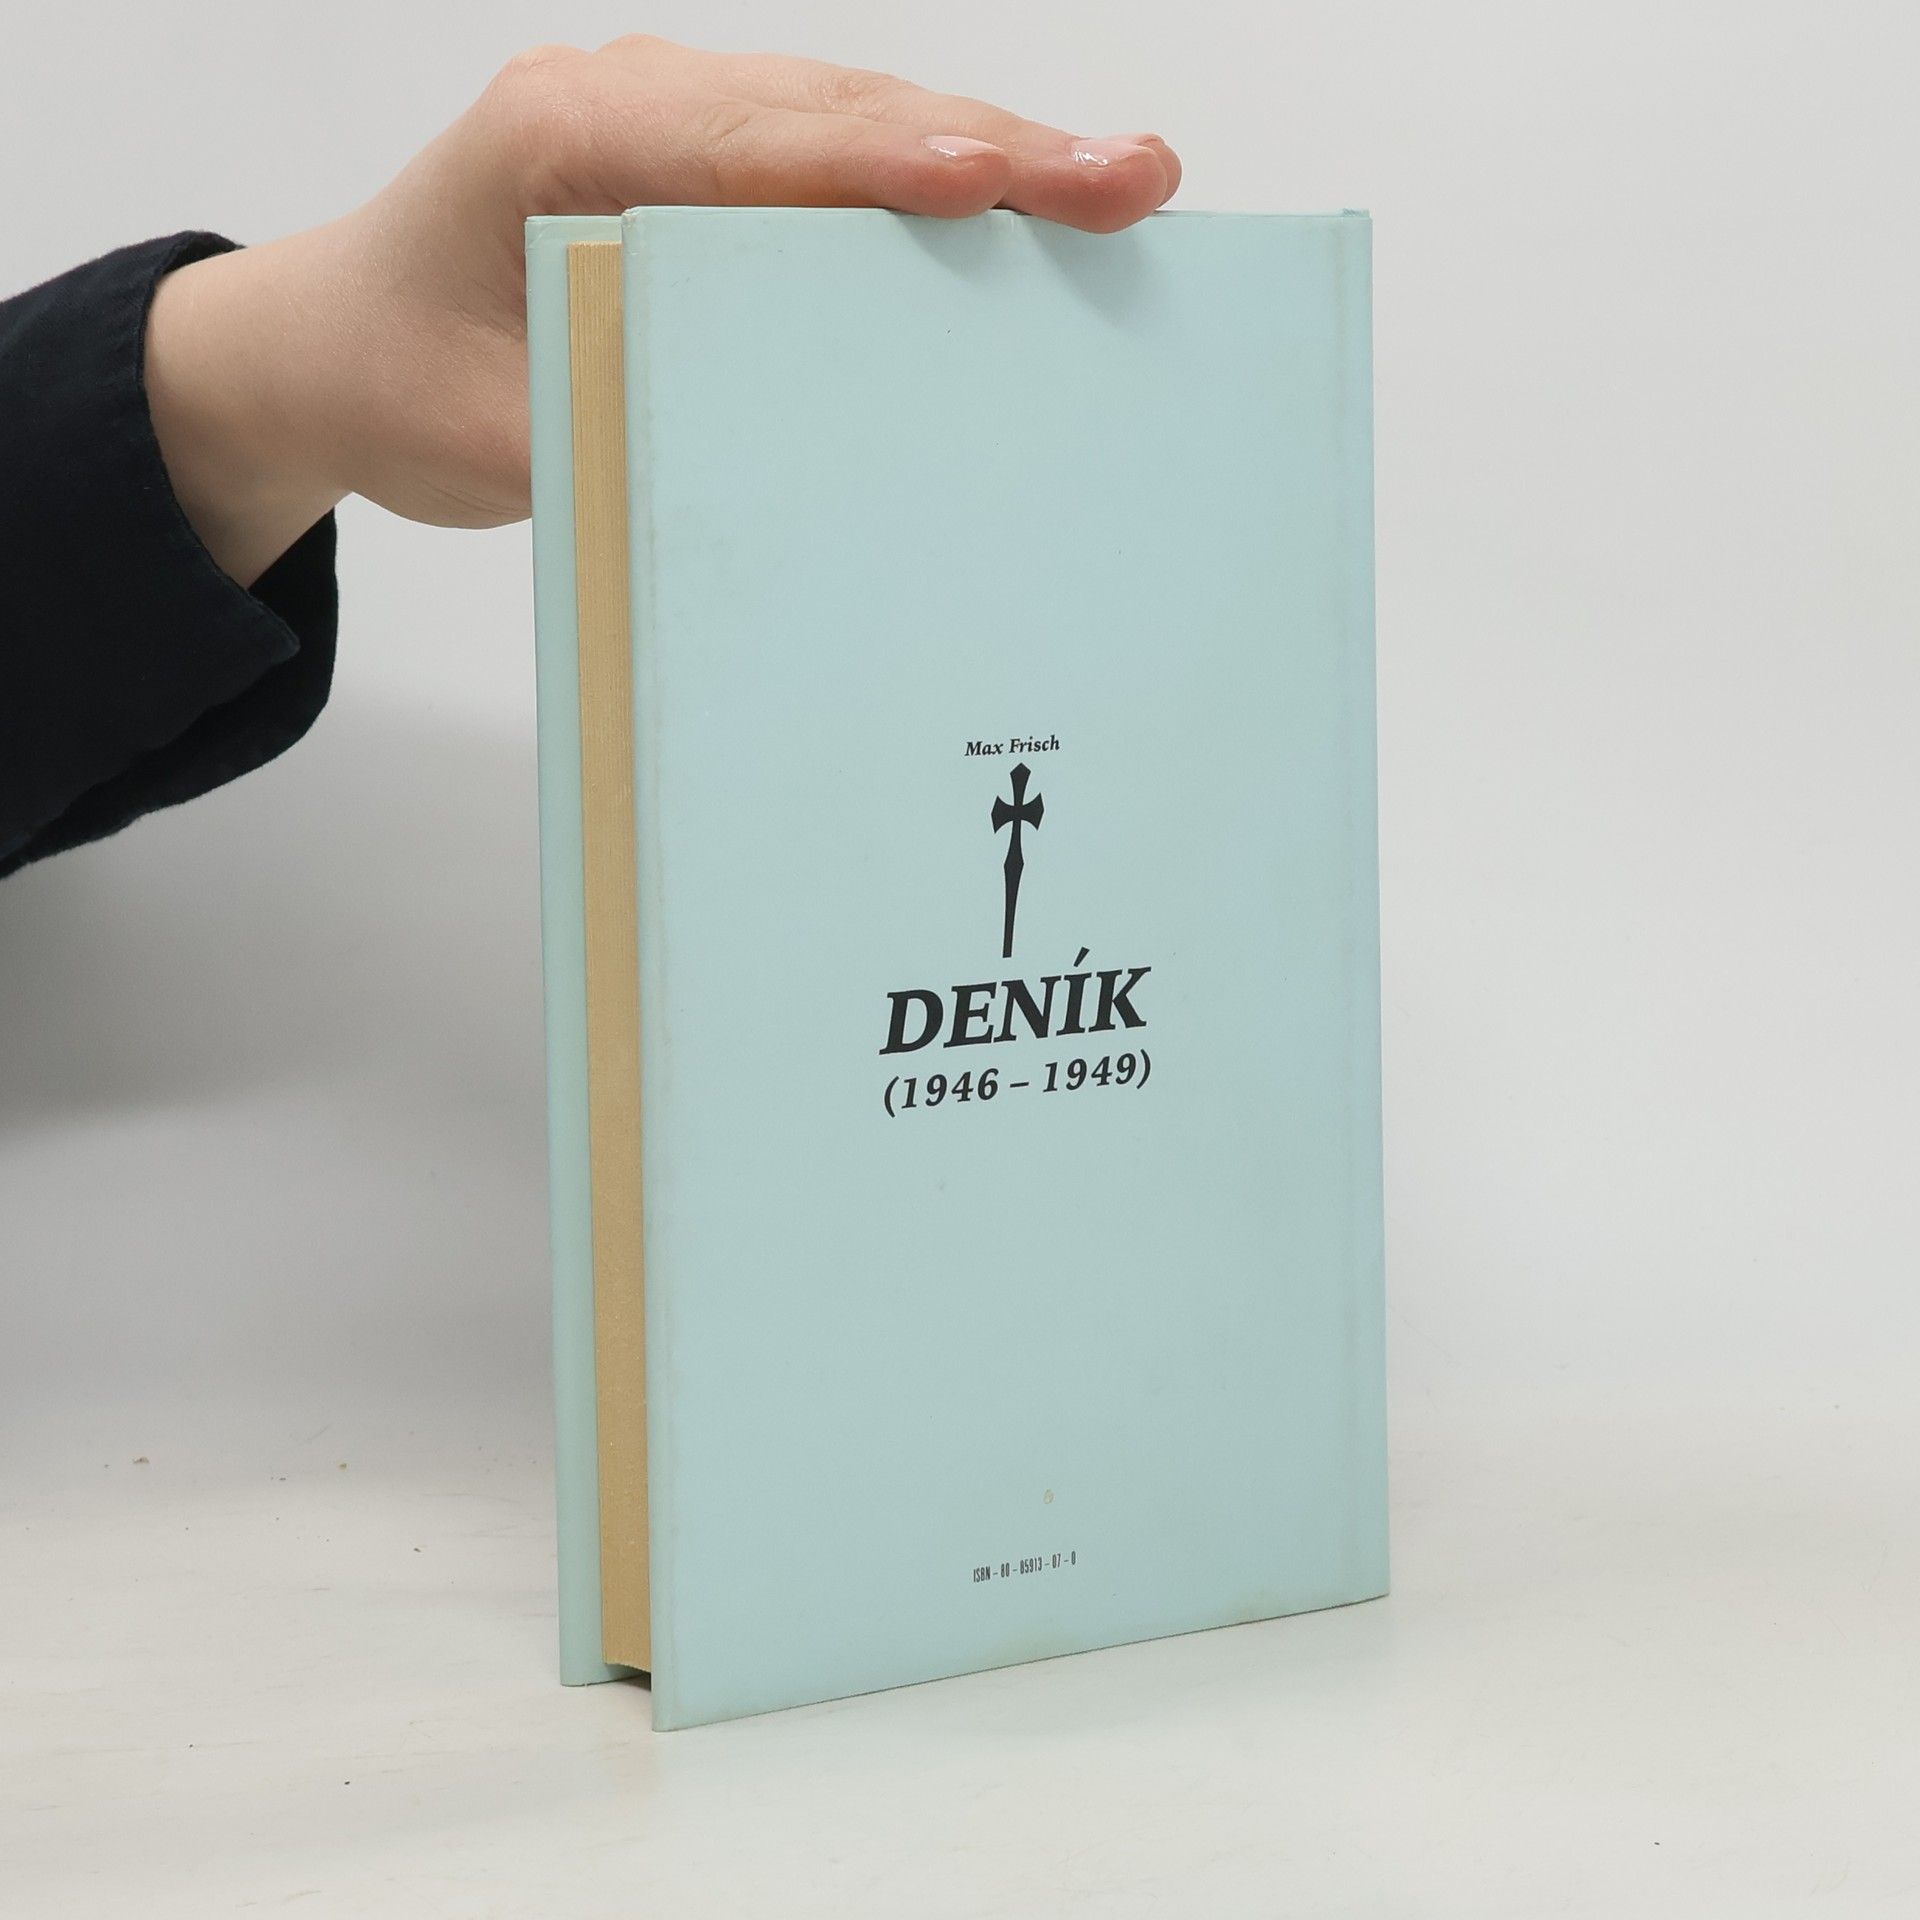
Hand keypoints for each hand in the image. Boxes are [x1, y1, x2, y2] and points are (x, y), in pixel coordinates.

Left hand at [145, 37, 1180, 585]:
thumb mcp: (502, 438)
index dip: (885, 165)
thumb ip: (632, 425)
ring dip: (986, 154)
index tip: (993, 183)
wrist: (331, 346)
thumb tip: (787, 458)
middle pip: (839, 113)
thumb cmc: (402, 382)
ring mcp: (672, 120)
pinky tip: (1024, 208)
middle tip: (1131, 178)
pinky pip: (834, 155)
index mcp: (564, 142)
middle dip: (991, 147)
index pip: (755, 148)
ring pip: (855, 119)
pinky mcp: (704, 164)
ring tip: (1115, 185)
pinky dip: (933, 182)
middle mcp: (630, 103)